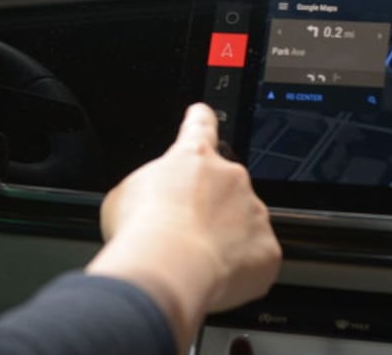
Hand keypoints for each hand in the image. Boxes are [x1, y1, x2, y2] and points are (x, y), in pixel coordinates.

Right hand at [87, 103, 280, 348]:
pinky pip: (256, 256)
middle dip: (208, 205)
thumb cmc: (143, 228)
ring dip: (225, 237)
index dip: (201, 119)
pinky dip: (241, 268)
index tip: (203, 113)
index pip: (200, 126)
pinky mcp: (267, 248)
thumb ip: (147, 188)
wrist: (170, 266)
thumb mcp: (124, 194)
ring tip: (195, 260)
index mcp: (193, 157)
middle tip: (182, 232)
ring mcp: (253, 211)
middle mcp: (230, 177)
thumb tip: (148, 202)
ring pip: (243, 222)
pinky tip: (216, 276)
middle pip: (224, 184)